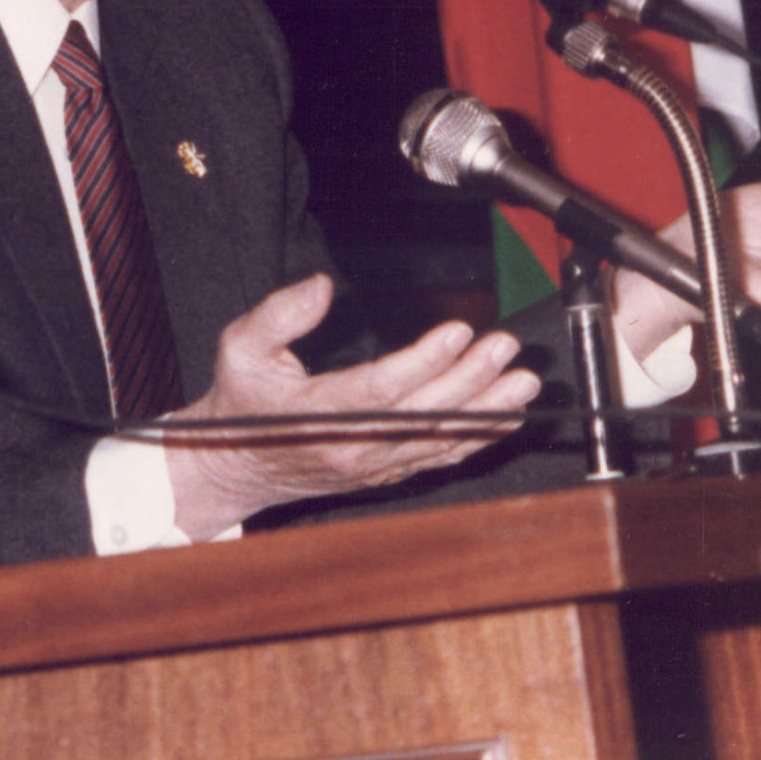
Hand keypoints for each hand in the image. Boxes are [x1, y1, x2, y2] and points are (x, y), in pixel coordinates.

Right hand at [166, 274, 538, 539]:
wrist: (237, 465)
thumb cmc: (241, 401)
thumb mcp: (241, 348)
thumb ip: (279, 315)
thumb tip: (320, 287)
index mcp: (318, 413)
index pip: (381, 387)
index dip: (423, 361)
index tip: (457, 332)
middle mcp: (352, 446)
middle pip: (423, 413)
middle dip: (471, 379)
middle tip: (505, 347)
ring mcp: (374, 464)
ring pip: (441, 439)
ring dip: (487, 410)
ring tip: (523, 382)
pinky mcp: (387, 471)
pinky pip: (440, 457)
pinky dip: (478, 439)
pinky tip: (505, 419)